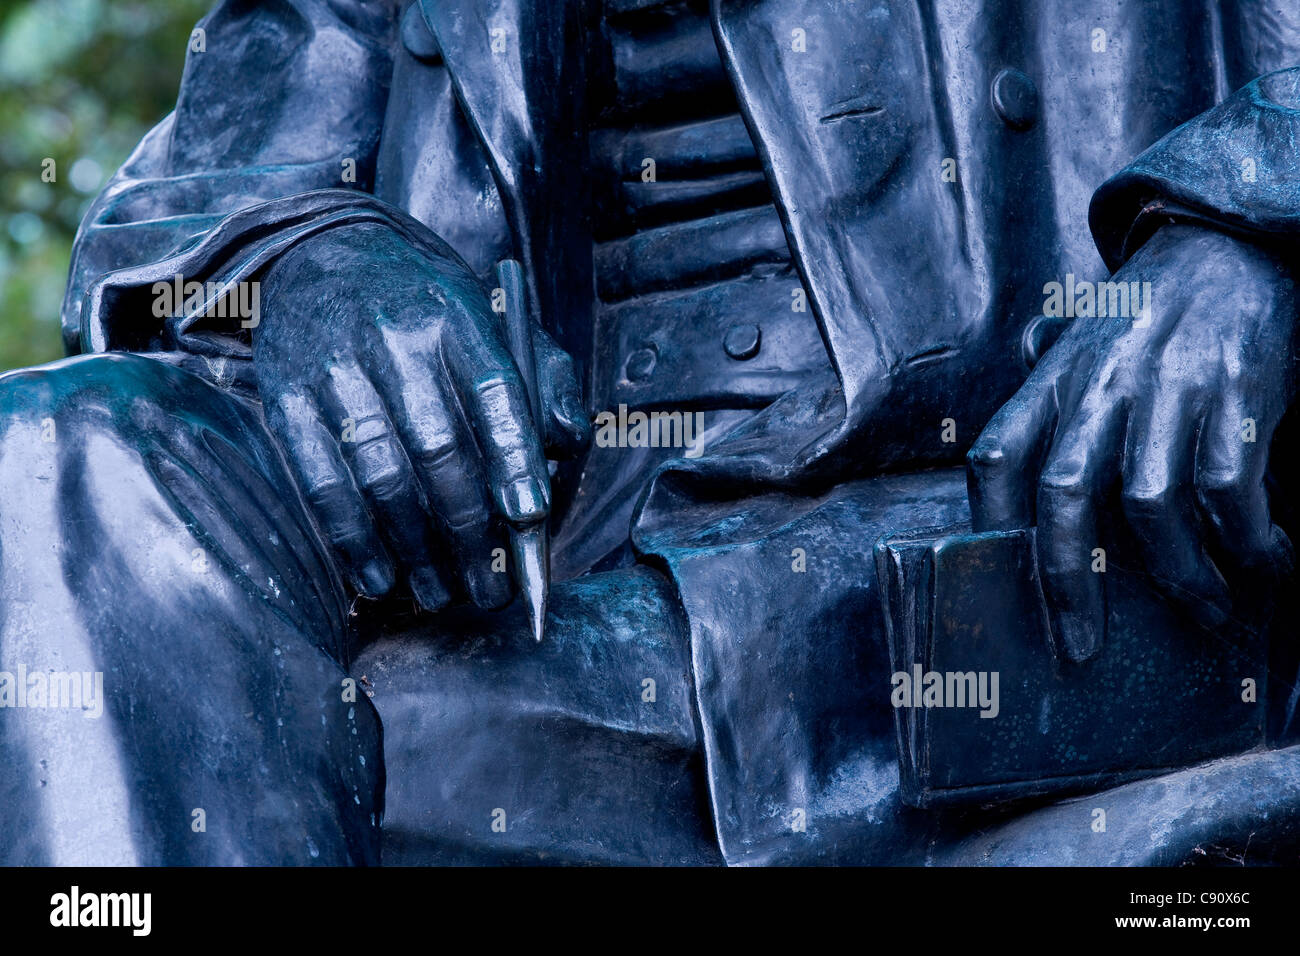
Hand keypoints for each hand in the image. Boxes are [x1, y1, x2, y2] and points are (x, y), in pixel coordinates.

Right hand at [253, 222, 588, 610]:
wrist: (321, 250)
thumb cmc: (424, 305)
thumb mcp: (490, 314)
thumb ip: (542, 377)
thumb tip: (568, 442)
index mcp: (457, 314)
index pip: (495, 390)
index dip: (513, 456)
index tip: (530, 517)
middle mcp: (395, 338)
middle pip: (438, 448)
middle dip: (469, 531)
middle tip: (492, 589)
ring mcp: (334, 367)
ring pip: (381, 476)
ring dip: (415, 549)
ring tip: (441, 594)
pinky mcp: (286, 395)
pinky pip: (321, 483)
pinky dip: (352, 541)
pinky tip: (379, 576)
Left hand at [968, 224, 1296, 660]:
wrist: (1232, 244)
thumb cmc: (1148, 314)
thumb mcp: (1078, 346)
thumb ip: (1042, 402)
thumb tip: (1003, 472)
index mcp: (1052, 381)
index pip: (995, 458)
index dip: (986, 527)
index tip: (992, 588)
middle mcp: (1098, 385)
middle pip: (1061, 494)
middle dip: (1066, 583)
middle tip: (1081, 646)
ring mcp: (1166, 387)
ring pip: (1149, 505)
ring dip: (1178, 576)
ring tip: (1208, 611)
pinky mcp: (1234, 391)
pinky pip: (1228, 487)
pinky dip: (1248, 539)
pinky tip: (1266, 561)